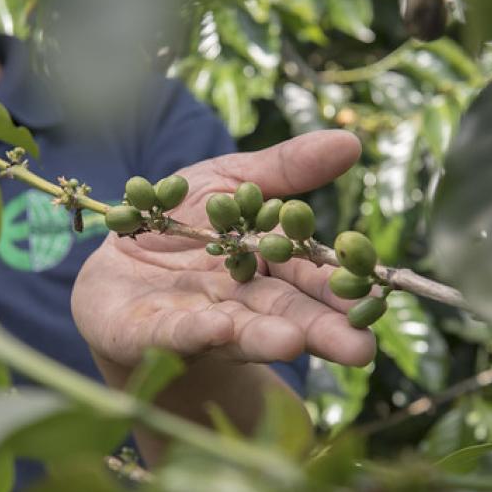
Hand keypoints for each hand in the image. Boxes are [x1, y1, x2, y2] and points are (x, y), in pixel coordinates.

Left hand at [71, 130, 375, 371]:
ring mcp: (193, 321)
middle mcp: (237, 303)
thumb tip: (351, 142)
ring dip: (264, 337)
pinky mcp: (145, 333)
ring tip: (295, 342)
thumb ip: (285, 169)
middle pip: (283, 314)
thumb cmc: (178, 223)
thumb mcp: (229, 181)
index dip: (342, 286)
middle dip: (320, 330)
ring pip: (235, 330)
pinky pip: (170, 332)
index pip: (311, 277)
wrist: (113, 259)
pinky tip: (216, 327)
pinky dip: (194, 331)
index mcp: (264, 269)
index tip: (378, 294)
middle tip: (360, 349)